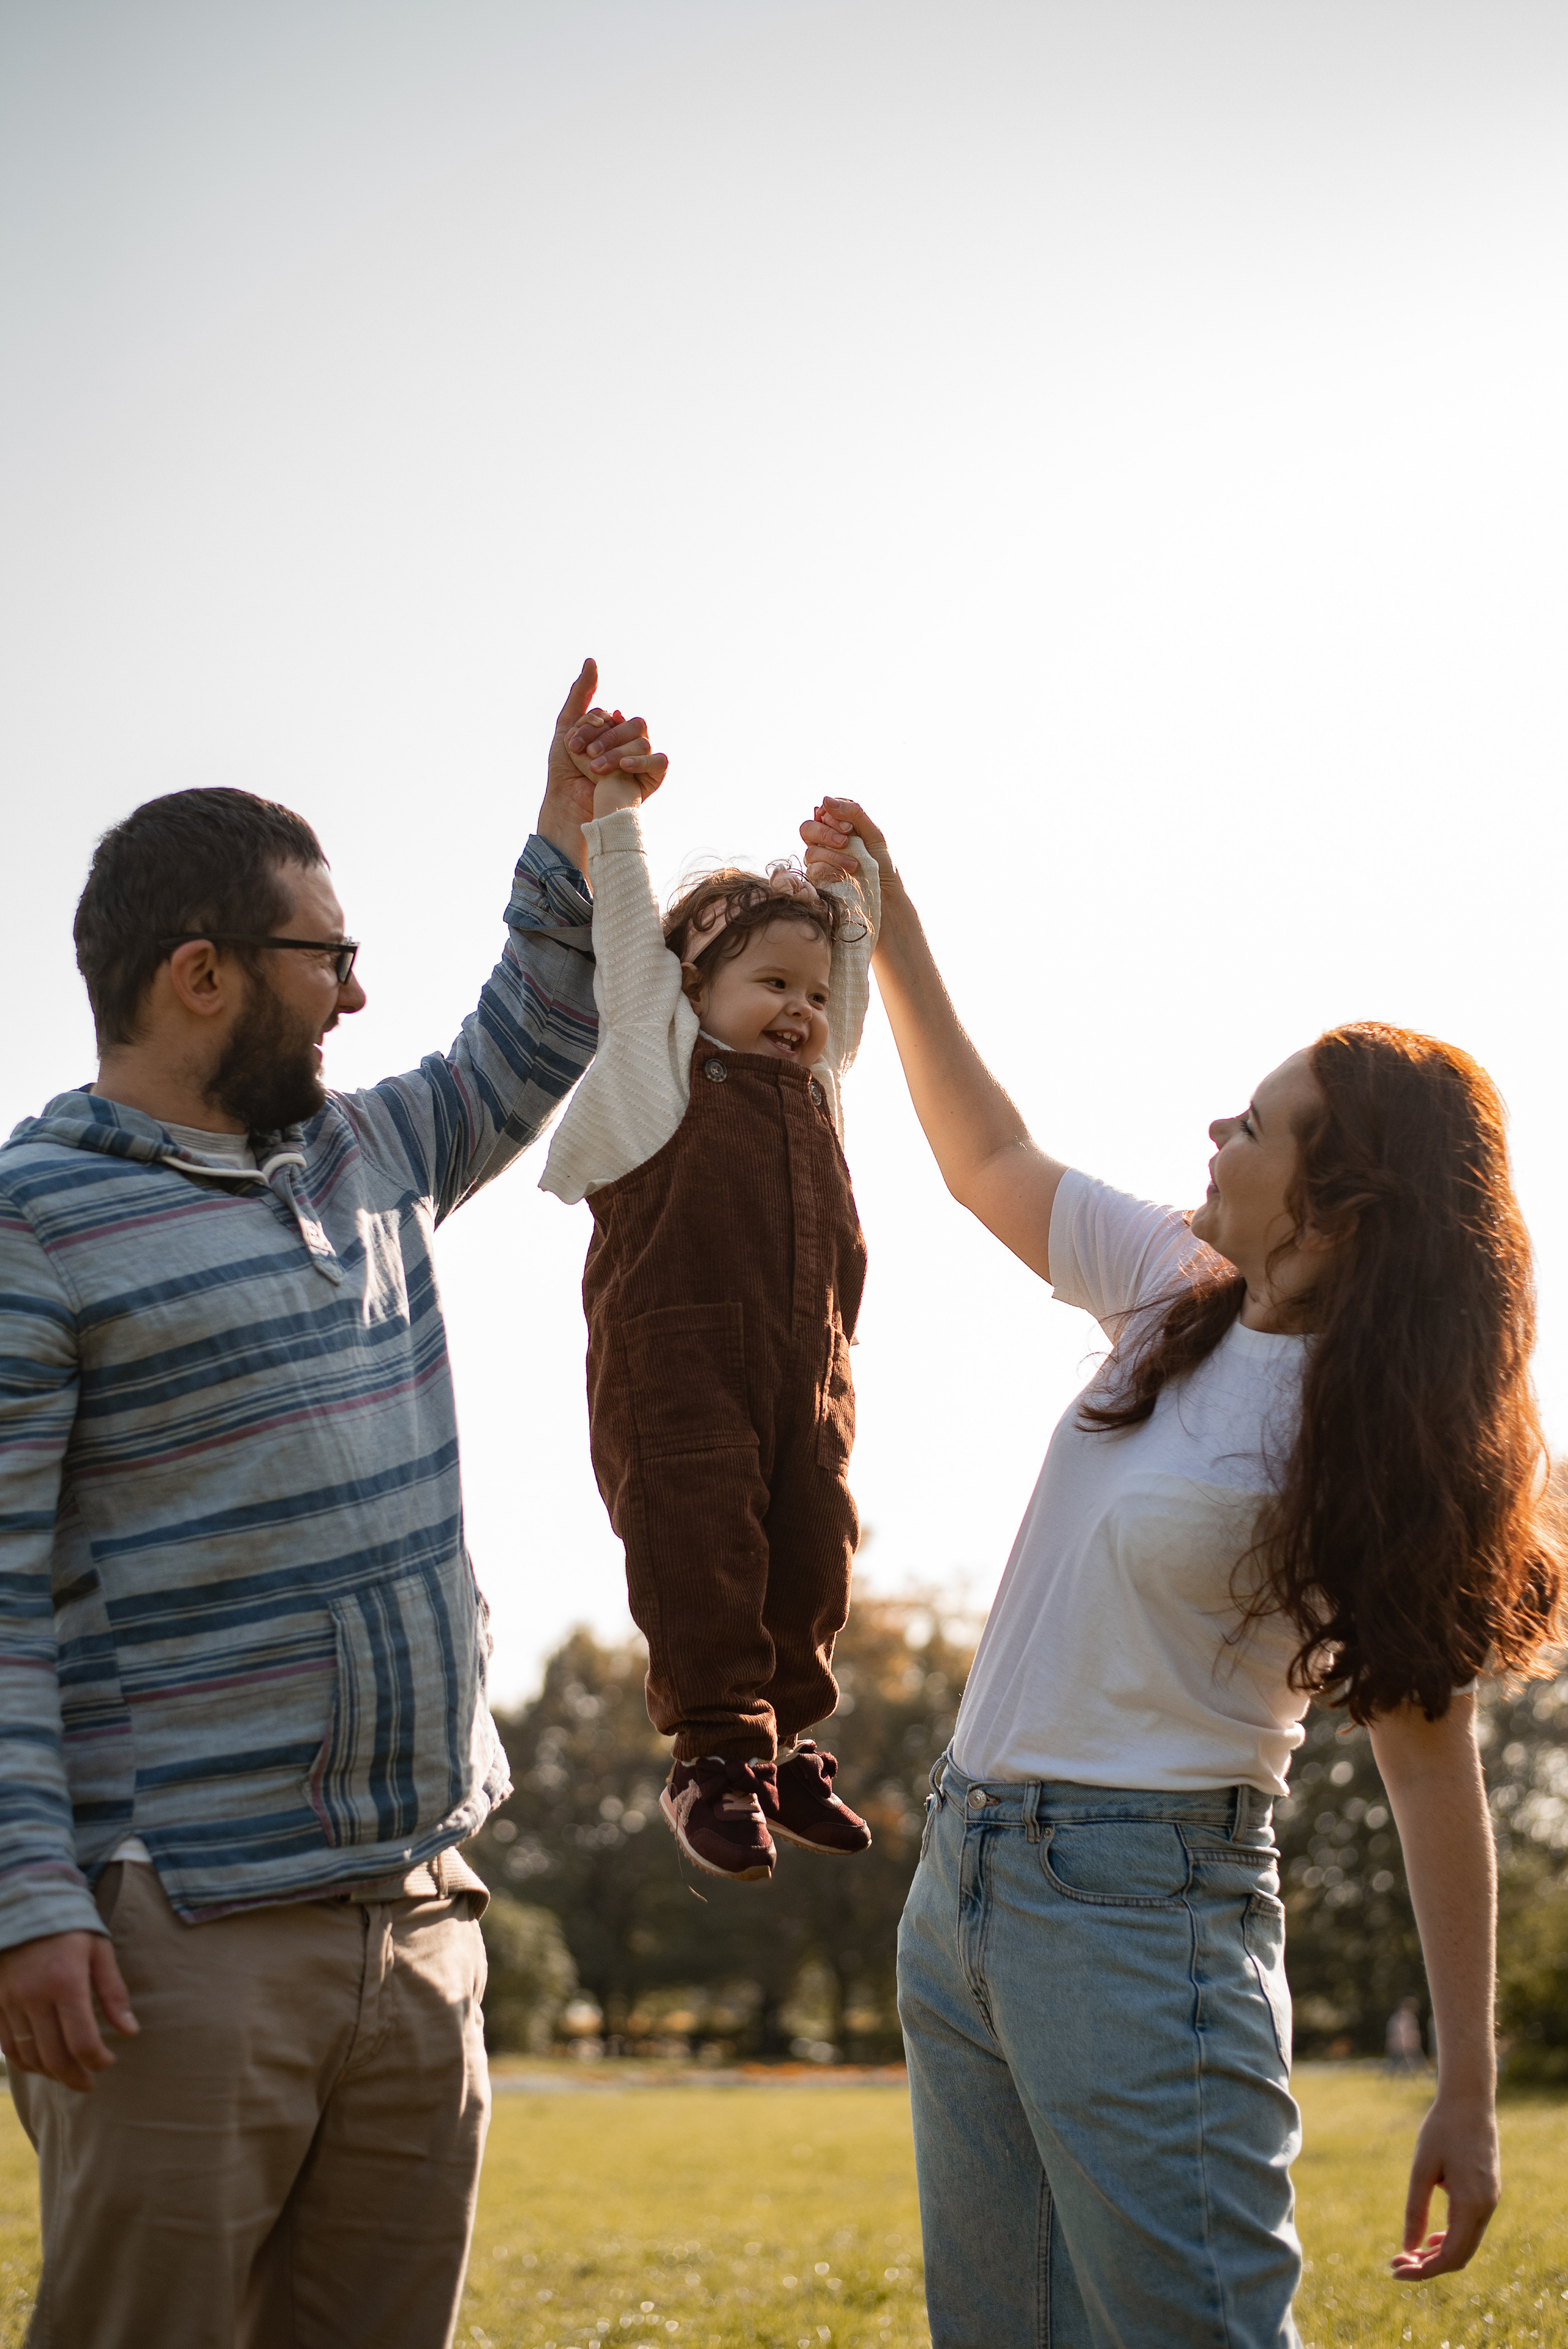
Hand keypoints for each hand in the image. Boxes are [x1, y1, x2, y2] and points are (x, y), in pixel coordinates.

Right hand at [0, 1928, 137, 2093]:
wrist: (24, 1905)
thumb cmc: (70, 1926)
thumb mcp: (99, 1950)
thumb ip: (113, 1992)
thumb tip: (129, 2031)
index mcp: (65, 1982)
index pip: (81, 2040)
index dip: (97, 2059)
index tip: (108, 2061)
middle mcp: (34, 1996)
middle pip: (54, 2055)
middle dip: (74, 2077)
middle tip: (88, 2083)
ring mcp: (10, 2002)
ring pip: (28, 2056)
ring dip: (50, 2073)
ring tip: (67, 2076)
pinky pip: (7, 2045)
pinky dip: (24, 2062)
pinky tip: (41, 2064)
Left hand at [538, 659, 667, 871]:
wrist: (569, 803)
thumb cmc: (566, 770)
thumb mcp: (567, 725)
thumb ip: (581, 693)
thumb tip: (592, 661)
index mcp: (613, 729)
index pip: (612, 716)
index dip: (592, 726)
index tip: (571, 744)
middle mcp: (630, 742)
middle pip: (632, 724)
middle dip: (605, 738)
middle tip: (584, 755)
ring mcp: (641, 761)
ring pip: (642, 741)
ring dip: (615, 752)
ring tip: (595, 767)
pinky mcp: (650, 780)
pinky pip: (659, 762)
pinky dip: (641, 761)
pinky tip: (622, 767)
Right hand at [798, 797, 893, 890]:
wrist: (887, 897)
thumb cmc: (883, 865)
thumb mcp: (874, 834)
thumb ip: (853, 813)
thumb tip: (825, 799)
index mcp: (838, 828)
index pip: (822, 813)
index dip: (832, 818)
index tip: (849, 829)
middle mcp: (825, 843)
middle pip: (807, 829)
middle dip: (825, 834)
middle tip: (845, 842)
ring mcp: (819, 863)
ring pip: (811, 851)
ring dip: (833, 856)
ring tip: (855, 865)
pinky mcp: (818, 882)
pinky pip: (813, 871)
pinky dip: (831, 871)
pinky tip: (846, 876)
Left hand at [1390, 2091, 1499, 2278]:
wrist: (1469, 2101)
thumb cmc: (1441, 2129)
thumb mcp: (1422, 2168)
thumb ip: (1415, 2209)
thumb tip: (1408, 2247)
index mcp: (1471, 2204)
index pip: (1449, 2256)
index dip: (1423, 2270)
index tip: (1394, 2269)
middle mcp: (1486, 2208)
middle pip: (1459, 2256)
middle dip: (1428, 2266)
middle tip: (1397, 2262)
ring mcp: (1490, 2202)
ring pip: (1467, 2245)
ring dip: (1439, 2254)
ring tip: (1409, 2253)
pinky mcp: (1488, 2194)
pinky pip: (1471, 2229)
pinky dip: (1451, 2238)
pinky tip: (1430, 2236)